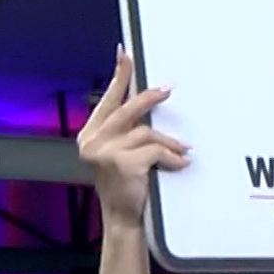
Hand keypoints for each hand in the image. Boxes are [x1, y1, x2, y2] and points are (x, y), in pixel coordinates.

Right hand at [79, 47, 189, 227]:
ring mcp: (105, 152)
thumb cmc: (124, 186)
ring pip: (145, 131)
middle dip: (149, 97)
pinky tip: (178, 164)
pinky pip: (156, 150)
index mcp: (91, 134)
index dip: (118, 76)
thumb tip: (145, 102)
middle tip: (167, 89)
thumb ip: (126, 130)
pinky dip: (171, 157)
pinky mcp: (123, 163)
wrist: (122, 218)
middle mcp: (93, 141)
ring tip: (182, 149)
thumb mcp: (119, 153)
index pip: (107, 99)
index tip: (125, 54)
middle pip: (126, 108)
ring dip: (169, 141)